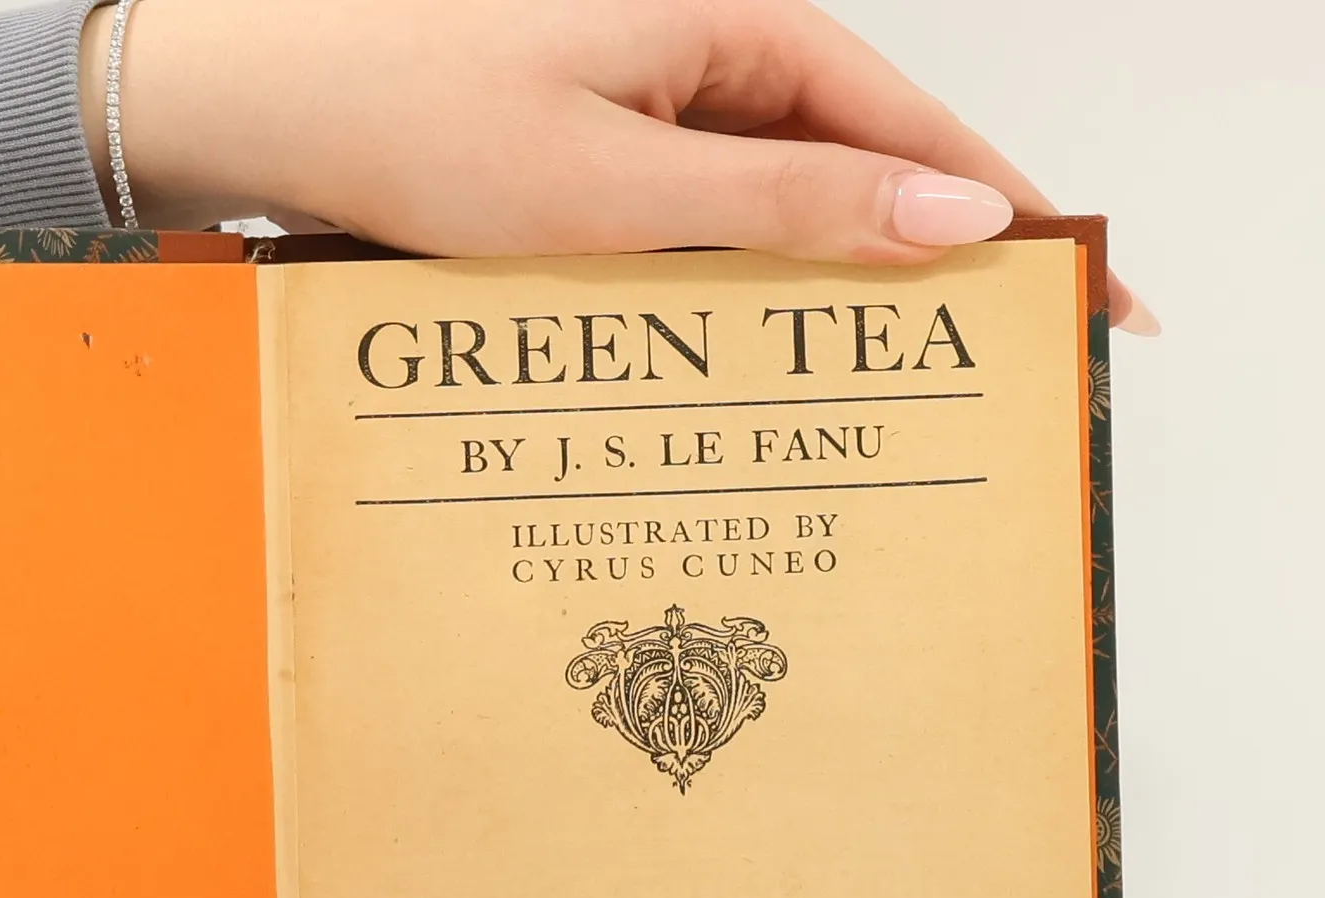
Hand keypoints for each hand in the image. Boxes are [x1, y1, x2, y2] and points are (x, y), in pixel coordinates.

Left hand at [93, 0, 1154, 330]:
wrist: (268, 107)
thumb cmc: (415, 125)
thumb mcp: (617, 185)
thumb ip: (787, 204)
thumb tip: (955, 214)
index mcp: (733, 28)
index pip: (915, 127)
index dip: (1012, 215)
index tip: (1091, 294)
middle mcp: (703, 59)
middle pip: (857, 168)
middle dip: (926, 271)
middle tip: (994, 379)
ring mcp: (648, 113)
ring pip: (774, 213)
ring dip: (820, 297)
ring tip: (882, 397)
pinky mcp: (595, 163)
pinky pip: (695, 230)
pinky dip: (728, 297)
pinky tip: (746, 366)